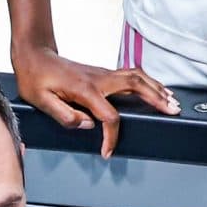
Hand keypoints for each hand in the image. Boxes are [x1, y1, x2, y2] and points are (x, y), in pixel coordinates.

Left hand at [11, 44, 179, 158]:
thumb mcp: (41, 101)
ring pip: (137, 77)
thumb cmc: (35, 78)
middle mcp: (99, 79)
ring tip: (172, 101)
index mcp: (85, 90)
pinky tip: (156, 89)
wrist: (35, 55)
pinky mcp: (104, 73)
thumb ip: (65, 116)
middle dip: (156, 99)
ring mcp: (103, 74)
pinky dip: (148, 82)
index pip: (108, 116)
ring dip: (157, 88)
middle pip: (136, 86)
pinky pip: (132, 75)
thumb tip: (87, 125)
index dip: (111, 136)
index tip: (107, 151)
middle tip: (172, 111)